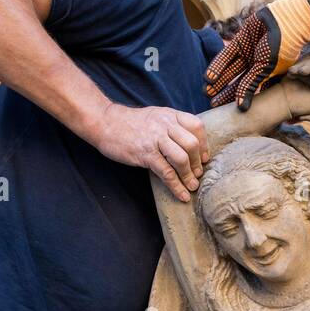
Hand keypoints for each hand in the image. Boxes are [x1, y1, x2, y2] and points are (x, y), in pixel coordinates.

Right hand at [93, 105, 207, 202]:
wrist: (105, 122)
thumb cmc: (130, 123)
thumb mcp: (155, 116)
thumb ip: (172, 126)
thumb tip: (189, 145)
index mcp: (170, 115)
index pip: (197, 126)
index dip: (204, 144)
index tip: (204, 158)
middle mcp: (165, 125)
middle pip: (192, 144)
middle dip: (198, 163)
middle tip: (197, 174)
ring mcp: (155, 139)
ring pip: (181, 158)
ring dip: (189, 176)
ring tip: (191, 186)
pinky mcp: (145, 154)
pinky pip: (166, 172)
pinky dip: (176, 186)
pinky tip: (181, 195)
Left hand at [204, 0, 309, 108]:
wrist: (285, 20)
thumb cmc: (281, 48)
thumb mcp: (264, 69)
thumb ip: (250, 86)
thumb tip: (241, 108)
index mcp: (267, 75)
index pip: (250, 92)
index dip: (239, 101)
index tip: (228, 113)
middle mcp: (256, 66)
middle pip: (237, 83)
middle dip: (225, 93)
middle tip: (212, 105)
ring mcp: (248, 53)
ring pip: (230, 70)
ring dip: (219, 81)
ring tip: (206, 92)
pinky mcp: (240, 41)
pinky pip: (226, 56)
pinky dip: (217, 66)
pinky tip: (208, 77)